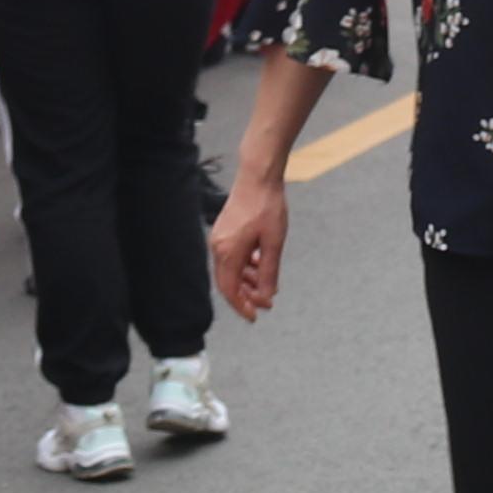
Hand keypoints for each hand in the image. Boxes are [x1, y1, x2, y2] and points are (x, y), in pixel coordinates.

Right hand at [209, 164, 291, 320]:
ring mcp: (220, 238)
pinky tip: (261, 264)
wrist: (258, 175)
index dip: (242, 306)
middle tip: (266, 303)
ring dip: (248, 280)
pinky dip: (246, 265)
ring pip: (232, 269)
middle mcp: (218, 247)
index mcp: (228, 252)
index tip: (255, 317)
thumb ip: (269, 272)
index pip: (230, 290)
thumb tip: (267, 296)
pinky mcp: (225, 231)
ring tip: (267, 284)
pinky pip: (232, 256)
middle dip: (247, 295)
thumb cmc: (267, 206)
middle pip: (229, 282)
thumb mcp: (274, 243)